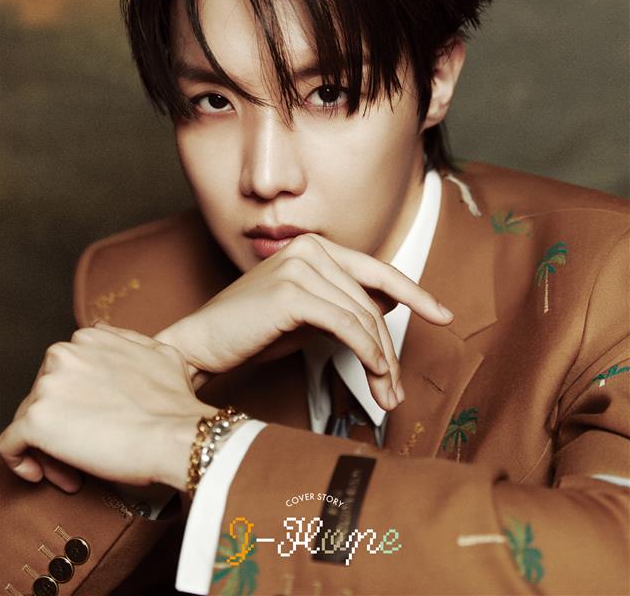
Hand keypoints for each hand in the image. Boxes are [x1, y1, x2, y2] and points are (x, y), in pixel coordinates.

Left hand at [0, 327, 209, 491]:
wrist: (177, 435)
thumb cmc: (173, 401)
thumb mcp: (158, 351)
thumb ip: (123, 339)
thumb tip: (102, 330)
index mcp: (87, 339)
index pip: (63, 374)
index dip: (75, 403)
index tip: (90, 423)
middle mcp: (62, 355)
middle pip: (44, 398)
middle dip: (61, 427)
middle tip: (84, 453)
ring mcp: (47, 387)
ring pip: (29, 423)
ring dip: (48, 448)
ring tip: (74, 471)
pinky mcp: (36, 422)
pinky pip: (10, 445)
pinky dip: (20, 461)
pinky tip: (39, 473)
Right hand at [157, 233, 452, 410]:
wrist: (200, 344)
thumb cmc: (251, 332)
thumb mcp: (307, 314)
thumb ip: (344, 304)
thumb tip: (390, 306)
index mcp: (314, 247)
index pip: (376, 270)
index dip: (414, 292)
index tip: (443, 314)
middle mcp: (310, 249)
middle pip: (372, 302)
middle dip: (390, 351)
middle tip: (396, 390)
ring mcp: (300, 266)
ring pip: (363, 318)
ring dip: (381, 362)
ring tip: (386, 396)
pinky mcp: (292, 292)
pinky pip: (347, 325)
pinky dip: (367, 353)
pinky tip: (375, 374)